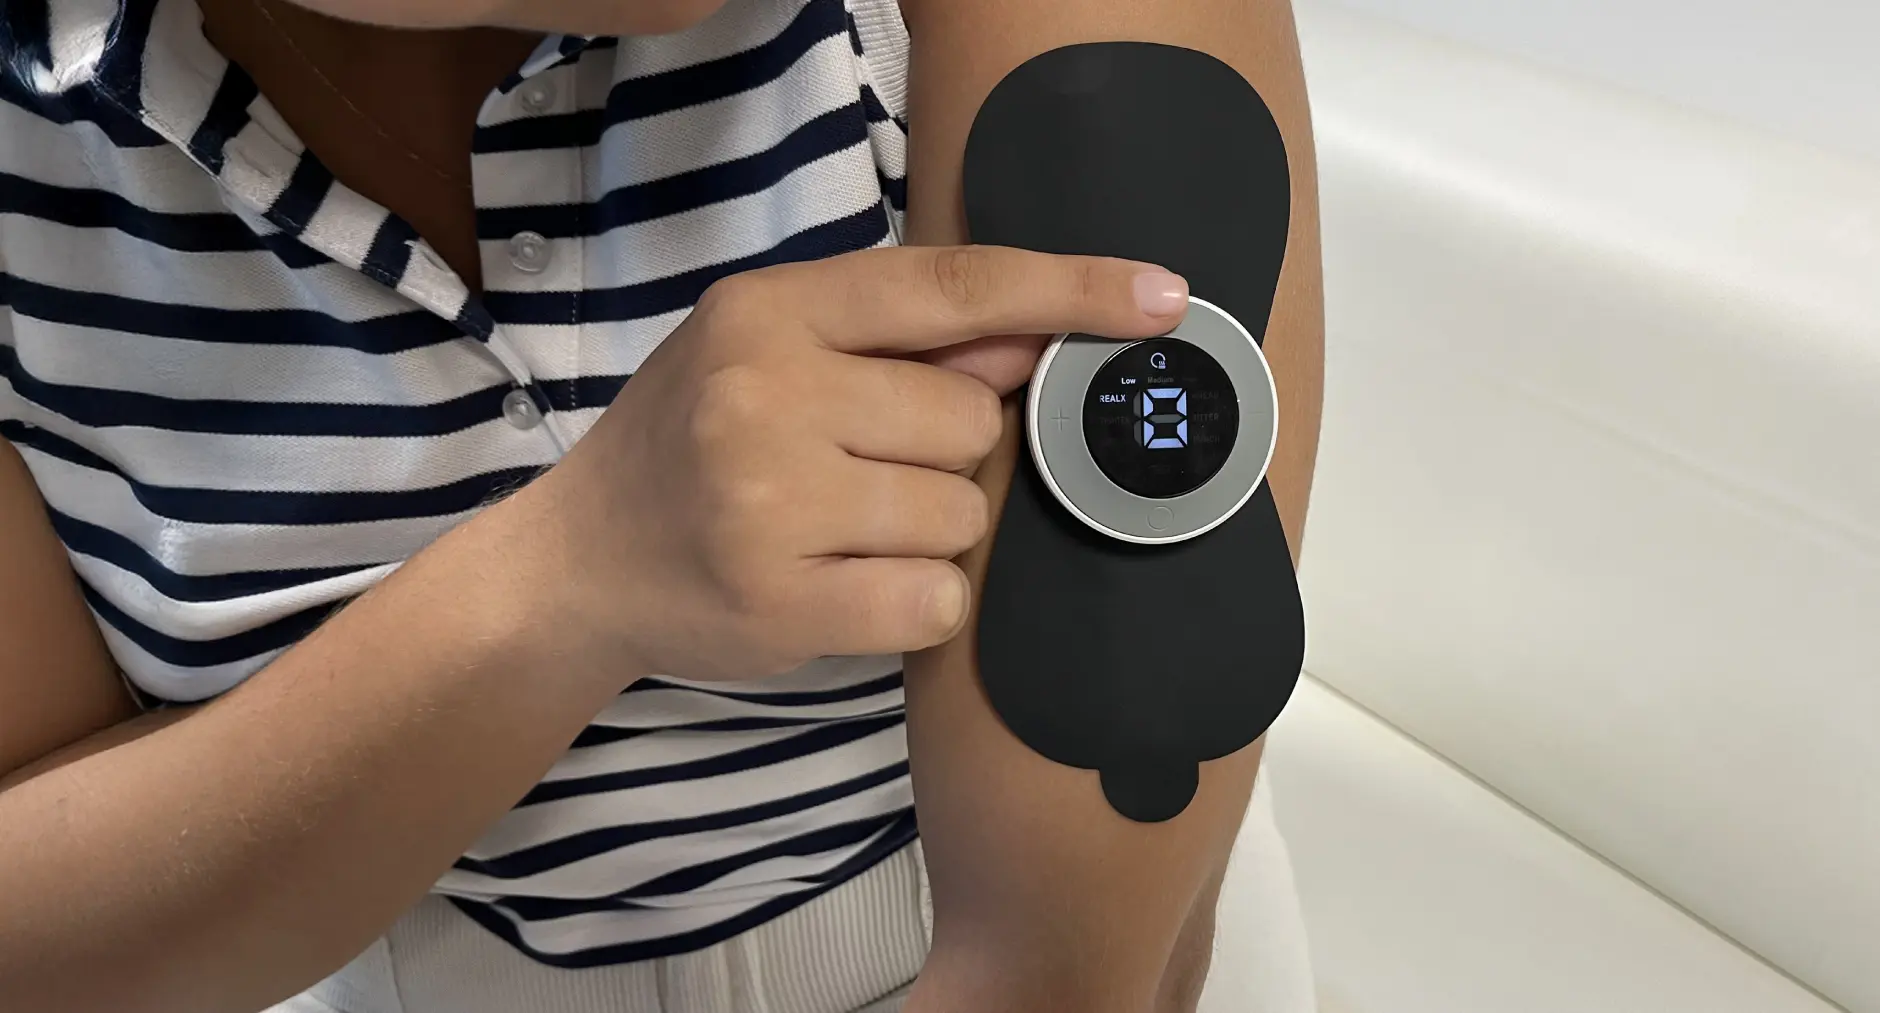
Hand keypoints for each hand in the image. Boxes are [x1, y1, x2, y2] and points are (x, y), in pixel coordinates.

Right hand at [511, 245, 1188, 683]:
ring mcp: (769, 503)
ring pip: (963, 518)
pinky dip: (912, 603)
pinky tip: (840, 587)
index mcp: (771, 310)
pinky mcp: (782, 604)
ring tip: (837, 530)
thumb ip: (897, 340)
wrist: (581, 562)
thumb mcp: (772, 351)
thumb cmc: (694, 440)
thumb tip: (1036, 342)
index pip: (956, 288)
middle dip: (945, 456)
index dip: (1072, 289)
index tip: (1165, 297)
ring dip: (929, 533)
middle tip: (857, 470)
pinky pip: (936, 600)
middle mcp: (766, 393)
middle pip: (975, 423)